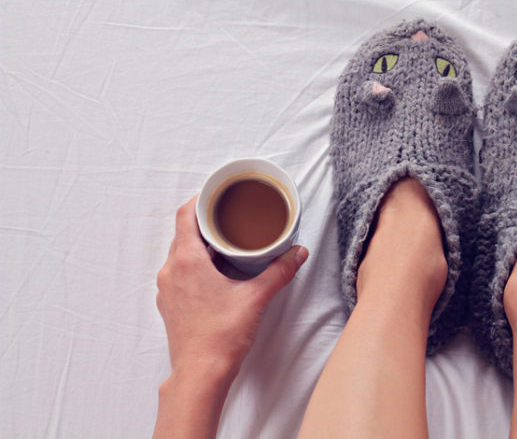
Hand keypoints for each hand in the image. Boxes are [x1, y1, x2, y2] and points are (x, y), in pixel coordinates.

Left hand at [156, 195, 308, 378]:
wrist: (200, 375)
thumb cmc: (221, 337)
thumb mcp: (256, 298)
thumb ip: (279, 271)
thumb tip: (297, 253)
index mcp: (187, 261)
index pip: (185, 215)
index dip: (199, 198)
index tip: (216, 192)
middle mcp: (171, 270)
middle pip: (183, 232)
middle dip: (205, 221)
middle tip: (228, 216)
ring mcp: (167, 288)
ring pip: (179, 252)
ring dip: (199, 244)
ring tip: (225, 242)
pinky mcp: (170, 303)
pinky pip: (178, 272)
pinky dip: (194, 264)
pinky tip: (215, 272)